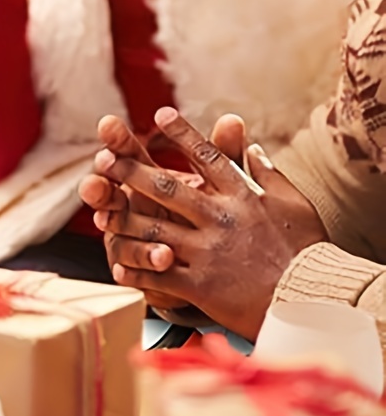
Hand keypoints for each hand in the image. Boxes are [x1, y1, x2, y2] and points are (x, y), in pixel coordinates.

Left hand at [90, 107, 327, 338]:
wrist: (315, 301)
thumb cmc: (307, 251)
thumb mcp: (294, 204)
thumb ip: (267, 174)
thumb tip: (251, 146)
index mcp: (243, 198)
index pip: (209, 157)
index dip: (183, 134)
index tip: (160, 113)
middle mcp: (221, 219)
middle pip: (167, 189)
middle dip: (131, 172)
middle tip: (105, 158)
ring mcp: (209, 253)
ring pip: (155, 231)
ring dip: (124, 222)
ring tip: (100, 214)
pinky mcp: (203, 286)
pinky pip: (161, 276)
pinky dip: (138, 271)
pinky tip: (118, 266)